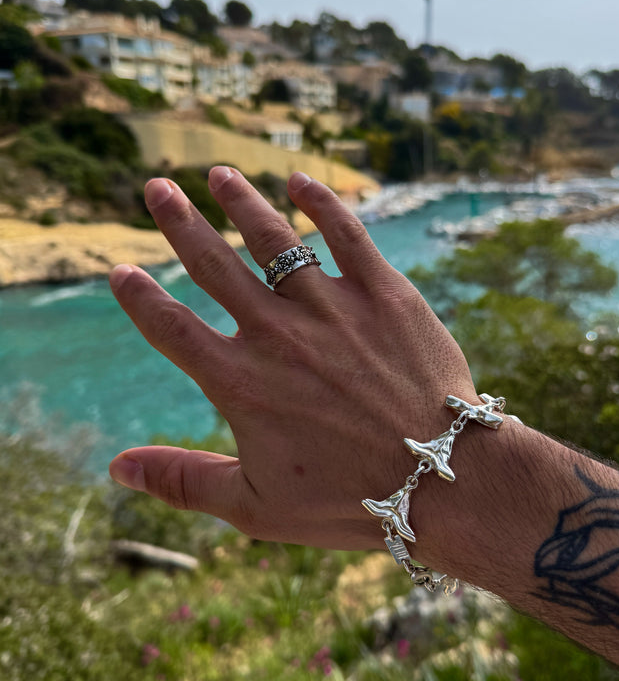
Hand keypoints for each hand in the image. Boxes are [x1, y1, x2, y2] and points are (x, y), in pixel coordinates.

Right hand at [109, 167, 477, 555]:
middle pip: (214, 264)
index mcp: (239, 383)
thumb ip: (182, 481)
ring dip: (242, 201)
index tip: (120, 270)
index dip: (140, 297)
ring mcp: (331, 307)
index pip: (171, 327)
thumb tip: (117, 467)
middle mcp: (277, 334)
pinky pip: (347, 234)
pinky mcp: (384, 293)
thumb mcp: (254, 506)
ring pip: (275, 239)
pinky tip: (300, 181)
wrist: (441, 481)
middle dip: (180, 221)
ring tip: (219, 174)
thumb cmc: (348, 502)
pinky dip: (321, 203)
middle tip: (156, 187)